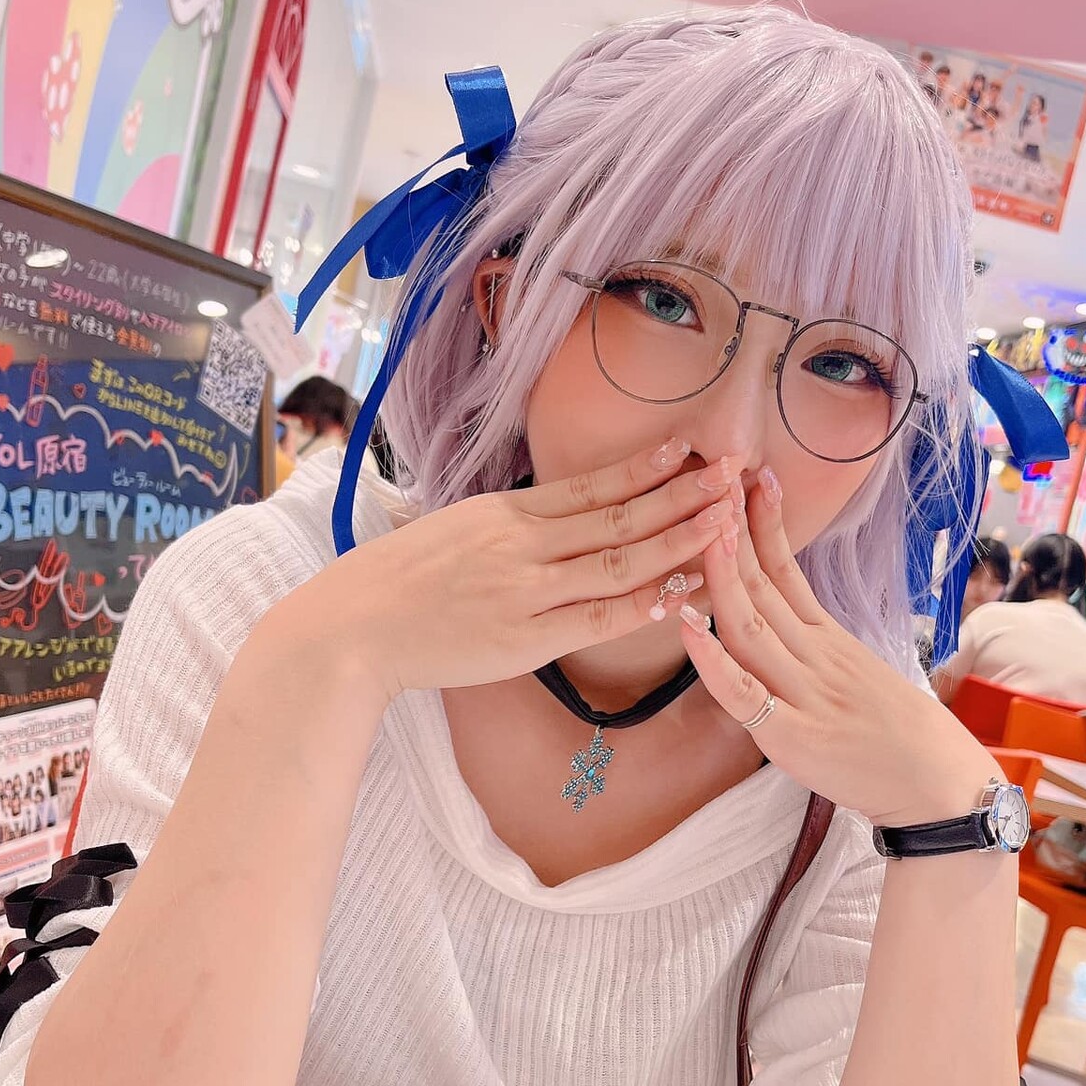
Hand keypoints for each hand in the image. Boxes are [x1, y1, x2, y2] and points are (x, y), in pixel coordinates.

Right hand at [314, 441, 740, 702]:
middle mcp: (522, 544)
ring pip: (619, 562)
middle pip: (618, 515)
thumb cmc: (394, 583)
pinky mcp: (524, 639)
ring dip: (678, 542)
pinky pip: (598, 619)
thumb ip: (502, 525)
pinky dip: (643, 606)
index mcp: (504, 514)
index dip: (644, 468)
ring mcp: (526, 590)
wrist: (352, 626)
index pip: (589, 486)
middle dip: (681, 492)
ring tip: (726, 524)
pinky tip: (683, 594)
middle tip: (733, 471)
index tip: (687, 447)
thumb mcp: (450, 531)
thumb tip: (544, 514)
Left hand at [679, 472, 994, 827]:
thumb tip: (784, 623)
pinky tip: (687, 627)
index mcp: (829, 640)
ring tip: (699, 528)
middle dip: (734, 532)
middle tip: (713, 480)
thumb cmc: (899, 737)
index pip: (788, 572)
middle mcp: (814, 657)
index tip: (753, 480)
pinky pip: (745, 693)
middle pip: (763, 587)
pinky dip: (712, 660)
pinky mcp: (792, 737)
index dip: (765, 526)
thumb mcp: (860, 675)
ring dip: (721, 575)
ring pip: (750, 626)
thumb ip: (819, 649)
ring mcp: (803, 694)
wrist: (938, 786)